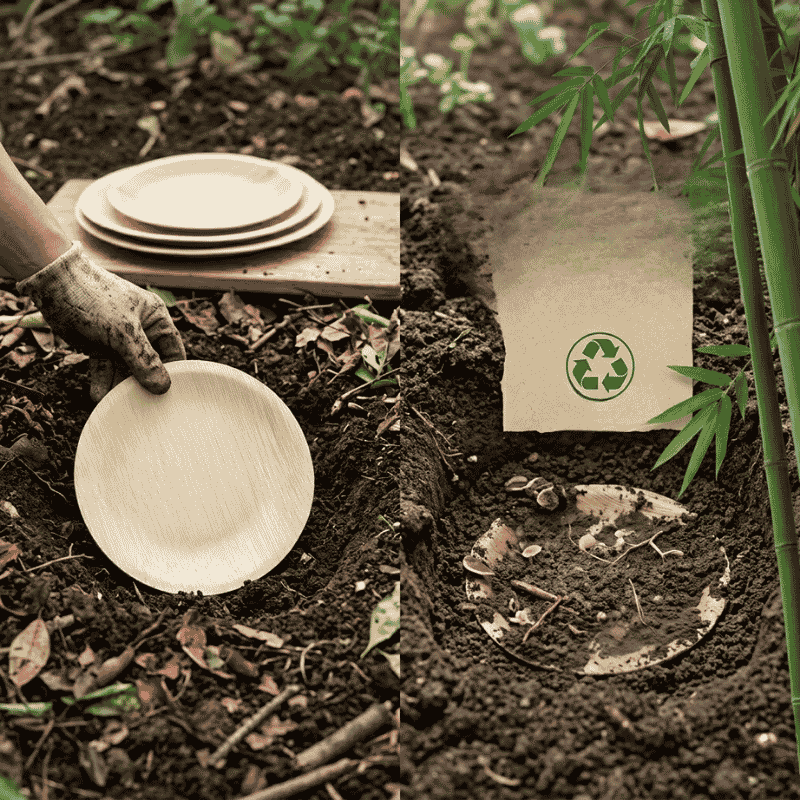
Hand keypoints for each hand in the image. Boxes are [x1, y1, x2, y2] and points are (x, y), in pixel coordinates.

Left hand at [16, 241, 185, 402]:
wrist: (54, 284)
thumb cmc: (95, 298)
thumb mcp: (124, 331)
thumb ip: (144, 360)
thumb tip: (162, 386)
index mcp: (156, 319)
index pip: (173, 351)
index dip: (174, 372)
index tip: (171, 394)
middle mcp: (141, 330)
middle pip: (151, 364)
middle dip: (146, 383)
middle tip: (145, 404)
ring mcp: (120, 339)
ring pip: (127, 370)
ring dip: (122, 386)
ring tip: (120, 403)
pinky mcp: (100, 346)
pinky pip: (106, 369)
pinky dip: (103, 382)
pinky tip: (100, 396)